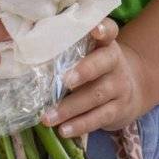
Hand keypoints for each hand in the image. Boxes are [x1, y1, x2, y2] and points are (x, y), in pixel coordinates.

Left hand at [44, 17, 149, 137]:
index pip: (110, 31)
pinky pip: (99, 117)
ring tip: (48, 117)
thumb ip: (68, 47)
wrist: (130, 91)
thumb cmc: (95, 67)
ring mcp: (119, 87)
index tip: (95, 29)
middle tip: (65, 80)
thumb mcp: (90, 53)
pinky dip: (80, 125)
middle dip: (85, 71)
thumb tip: (27, 43)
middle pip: (104, 63)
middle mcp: (116, 63)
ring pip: (97, 95)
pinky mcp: (118, 110)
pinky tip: (63, 130)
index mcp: (105, 44)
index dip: (104, 28)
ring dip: (70, 107)